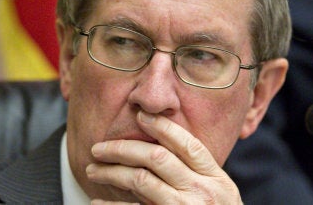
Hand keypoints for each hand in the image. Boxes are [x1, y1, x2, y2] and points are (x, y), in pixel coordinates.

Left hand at [86, 111, 242, 203]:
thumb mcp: (219, 193)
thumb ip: (197, 172)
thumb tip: (159, 145)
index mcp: (217, 179)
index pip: (188, 144)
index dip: (162, 127)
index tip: (140, 116)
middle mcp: (202, 192)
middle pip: (156, 157)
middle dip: (123, 148)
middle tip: (99, 148)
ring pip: (141, 180)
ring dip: (111, 172)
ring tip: (92, 170)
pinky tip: (98, 201)